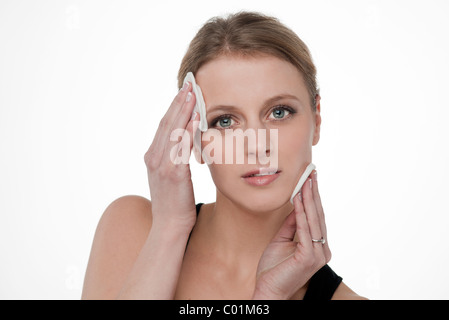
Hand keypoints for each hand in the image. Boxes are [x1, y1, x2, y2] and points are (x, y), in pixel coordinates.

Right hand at [144, 82, 199, 230]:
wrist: (169, 225)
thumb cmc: (175, 202)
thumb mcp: (172, 176)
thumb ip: (176, 158)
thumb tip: (187, 142)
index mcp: (153, 156)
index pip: (164, 126)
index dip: (174, 107)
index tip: (184, 92)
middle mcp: (154, 157)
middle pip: (166, 123)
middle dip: (178, 102)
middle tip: (189, 84)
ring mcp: (161, 164)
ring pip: (172, 130)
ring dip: (183, 110)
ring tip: (193, 93)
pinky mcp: (172, 172)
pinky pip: (180, 146)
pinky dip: (188, 129)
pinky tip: (196, 117)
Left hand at [253, 171, 331, 298]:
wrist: (268, 291)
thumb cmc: (273, 268)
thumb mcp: (282, 240)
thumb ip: (291, 224)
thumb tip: (296, 205)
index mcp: (317, 247)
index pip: (317, 217)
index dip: (314, 197)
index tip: (311, 179)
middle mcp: (322, 250)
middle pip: (318, 215)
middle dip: (314, 193)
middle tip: (311, 172)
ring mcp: (318, 255)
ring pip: (313, 220)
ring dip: (309, 198)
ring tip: (306, 180)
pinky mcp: (309, 258)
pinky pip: (305, 229)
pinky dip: (302, 212)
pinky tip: (299, 198)